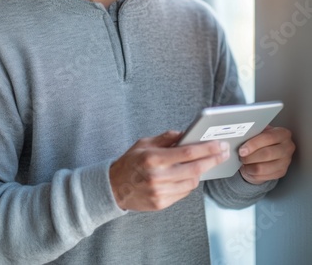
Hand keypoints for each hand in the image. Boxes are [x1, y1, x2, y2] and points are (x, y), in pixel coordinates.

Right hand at [109, 130, 229, 210]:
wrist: (113, 187)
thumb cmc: (130, 161)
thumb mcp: (145, 142)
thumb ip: (167, 137)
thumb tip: (187, 134)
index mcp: (153, 158)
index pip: (187, 153)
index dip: (207, 149)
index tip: (219, 145)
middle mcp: (157, 177)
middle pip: (194, 169)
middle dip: (212, 160)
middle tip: (224, 153)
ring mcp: (159, 193)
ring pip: (191, 182)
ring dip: (201, 172)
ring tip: (207, 162)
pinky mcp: (160, 204)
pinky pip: (184, 193)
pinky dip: (190, 183)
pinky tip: (190, 175)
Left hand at [239, 126, 295, 183]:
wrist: (268, 151)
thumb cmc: (262, 139)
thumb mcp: (259, 132)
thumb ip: (253, 133)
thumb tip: (241, 138)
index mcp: (283, 133)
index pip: (268, 138)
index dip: (253, 144)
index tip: (242, 150)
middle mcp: (287, 147)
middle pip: (267, 154)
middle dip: (250, 157)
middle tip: (241, 156)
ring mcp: (286, 161)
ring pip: (263, 168)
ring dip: (249, 166)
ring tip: (243, 162)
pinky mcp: (281, 172)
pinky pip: (263, 176)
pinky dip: (252, 173)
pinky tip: (248, 168)